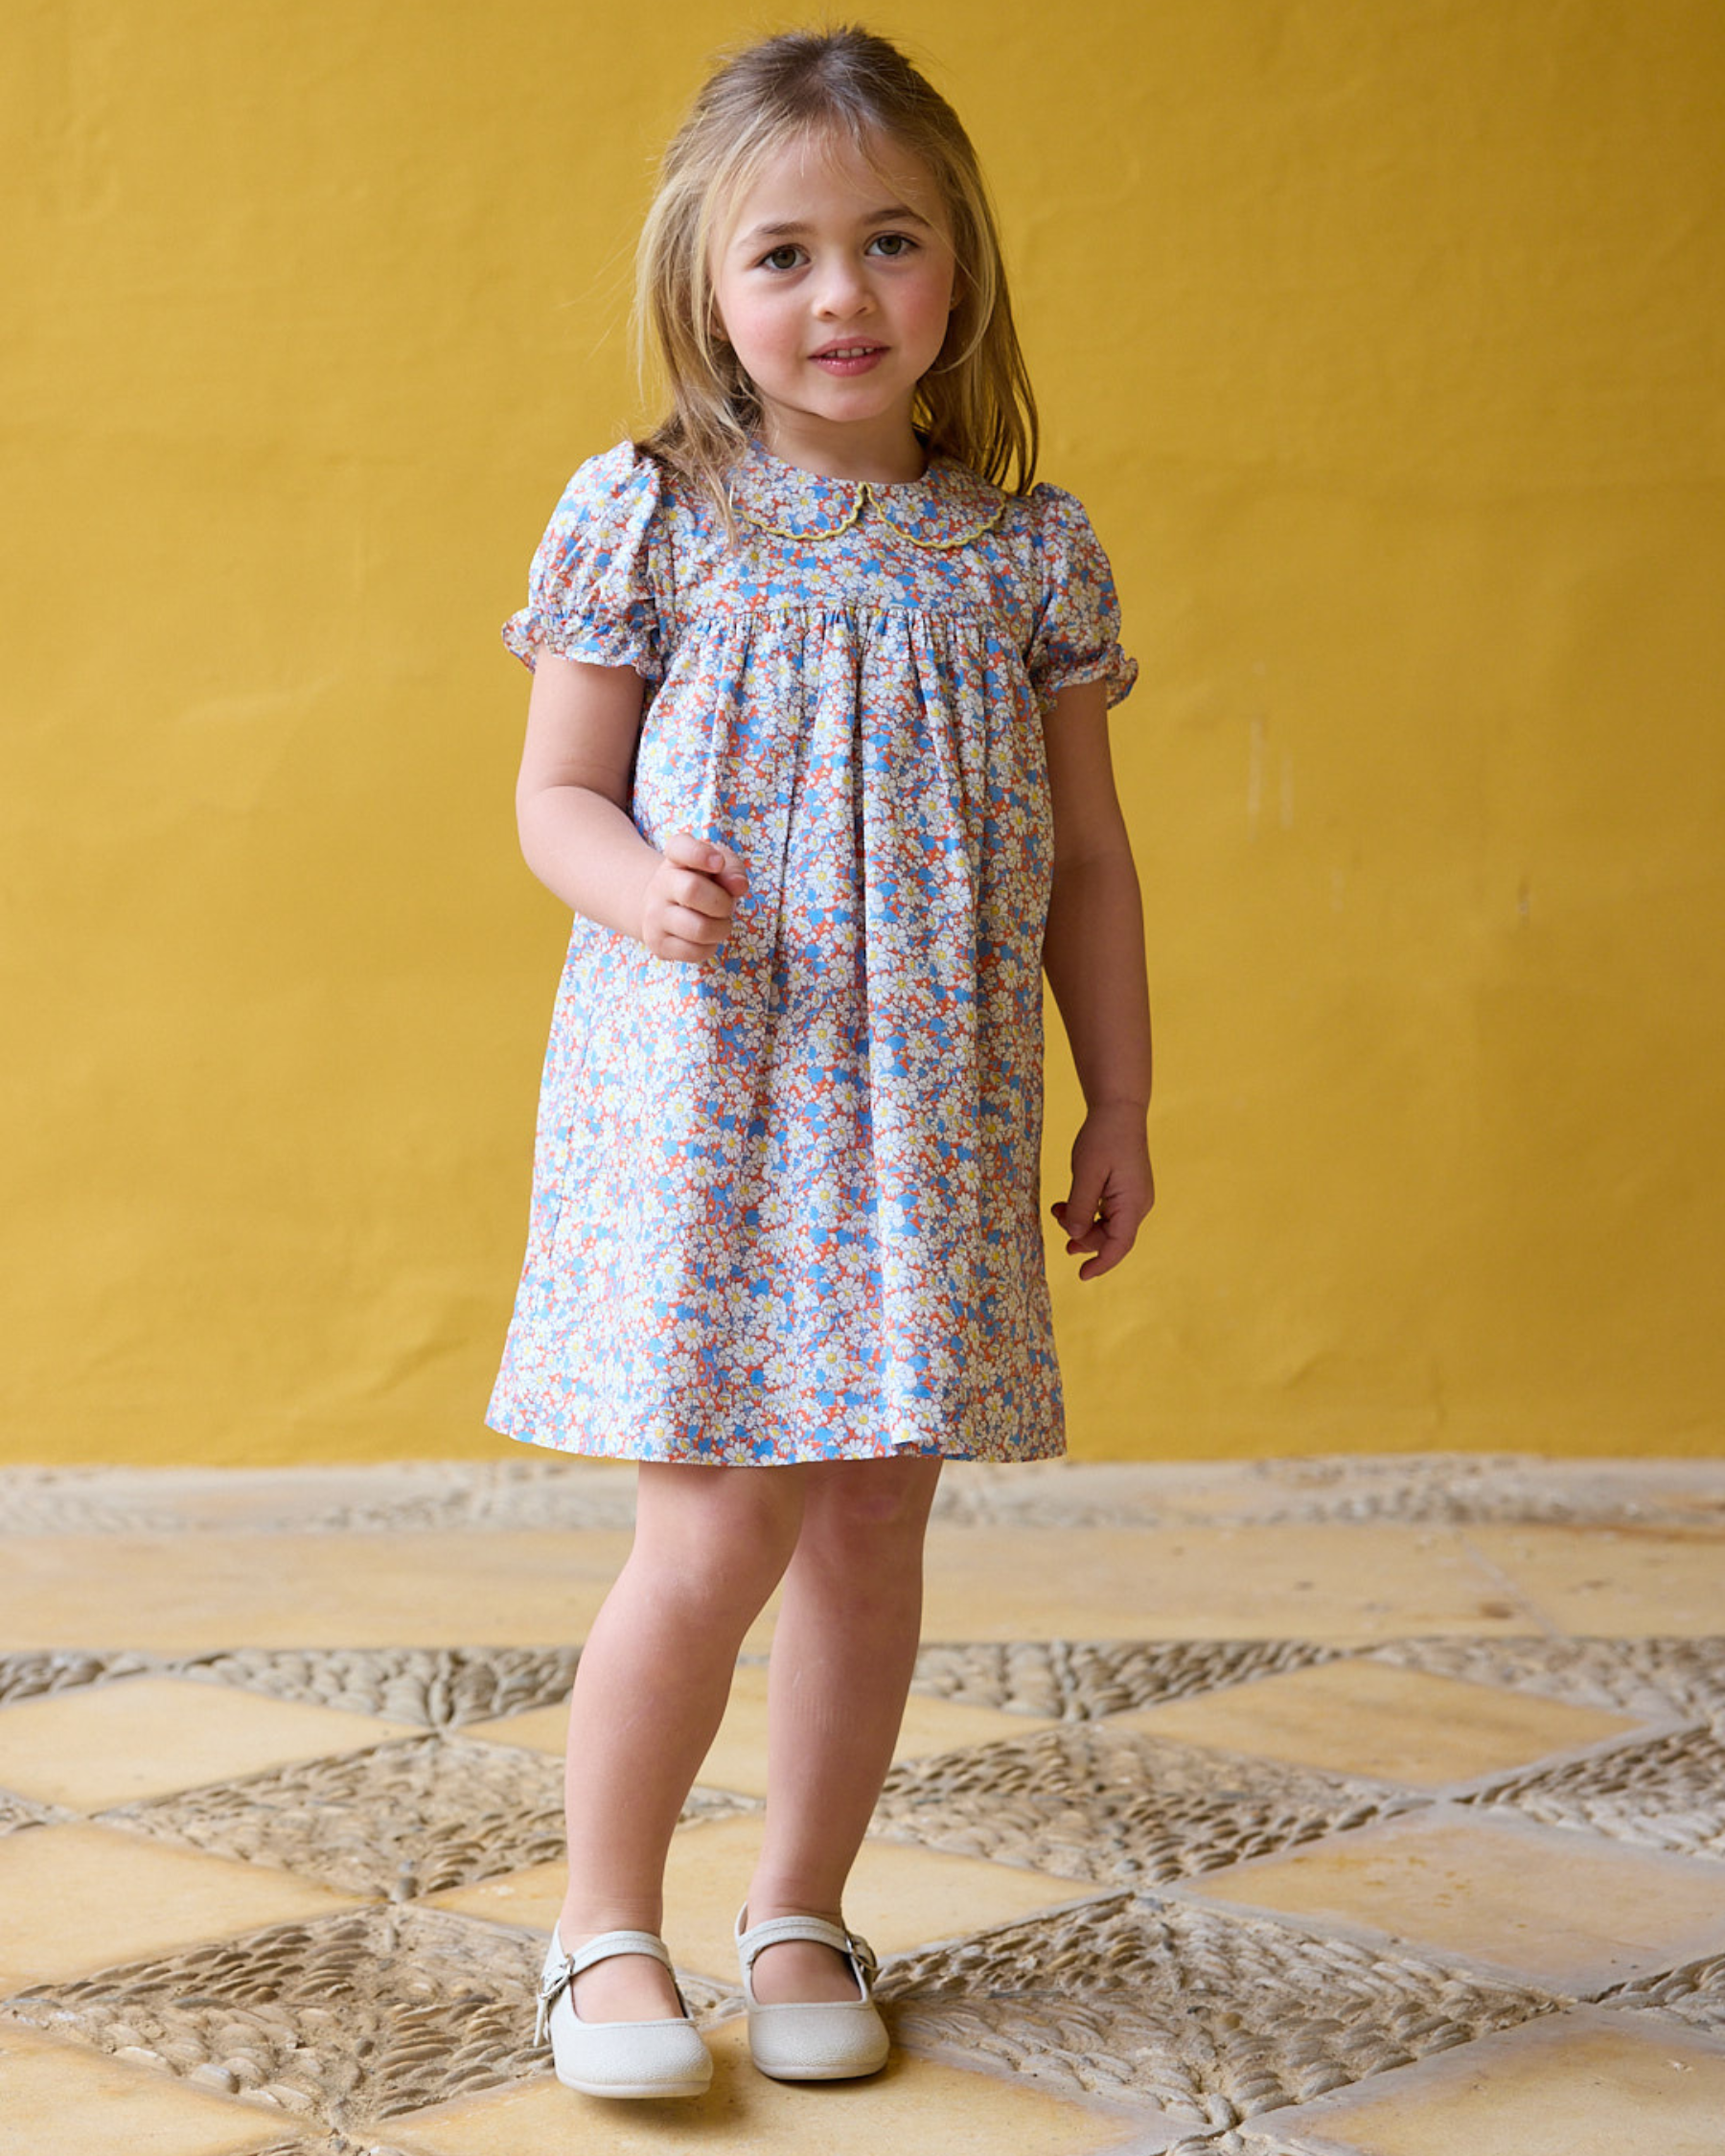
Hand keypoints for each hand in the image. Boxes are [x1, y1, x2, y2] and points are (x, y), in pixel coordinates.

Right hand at [640, 830, 749, 963]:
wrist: (664, 908)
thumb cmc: (702, 883)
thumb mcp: (719, 866)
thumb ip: (732, 869)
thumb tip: (739, 885)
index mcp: (675, 859)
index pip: (680, 848)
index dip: (700, 854)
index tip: (717, 863)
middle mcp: (659, 884)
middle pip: (692, 890)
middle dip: (722, 902)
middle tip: (726, 906)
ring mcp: (655, 916)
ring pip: (699, 929)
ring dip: (721, 928)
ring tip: (719, 923)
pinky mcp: (658, 944)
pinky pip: (695, 952)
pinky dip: (710, 947)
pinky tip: (706, 938)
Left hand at [1050, 1103, 1153, 1280]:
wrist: (1119, 1109)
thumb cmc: (1103, 1137)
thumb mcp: (1086, 1173)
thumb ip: (1080, 1207)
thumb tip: (1074, 1237)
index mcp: (1133, 1204)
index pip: (1119, 1245)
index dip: (1101, 1263)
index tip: (1082, 1275)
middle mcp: (1138, 1204)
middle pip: (1110, 1236)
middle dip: (1082, 1236)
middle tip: (1057, 1220)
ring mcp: (1133, 1197)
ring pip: (1106, 1224)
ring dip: (1081, 1222)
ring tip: (1058, 1210)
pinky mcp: (1126, 1189)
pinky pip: (1107, 1211)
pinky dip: (1087, 1211)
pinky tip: (1068, 1203)